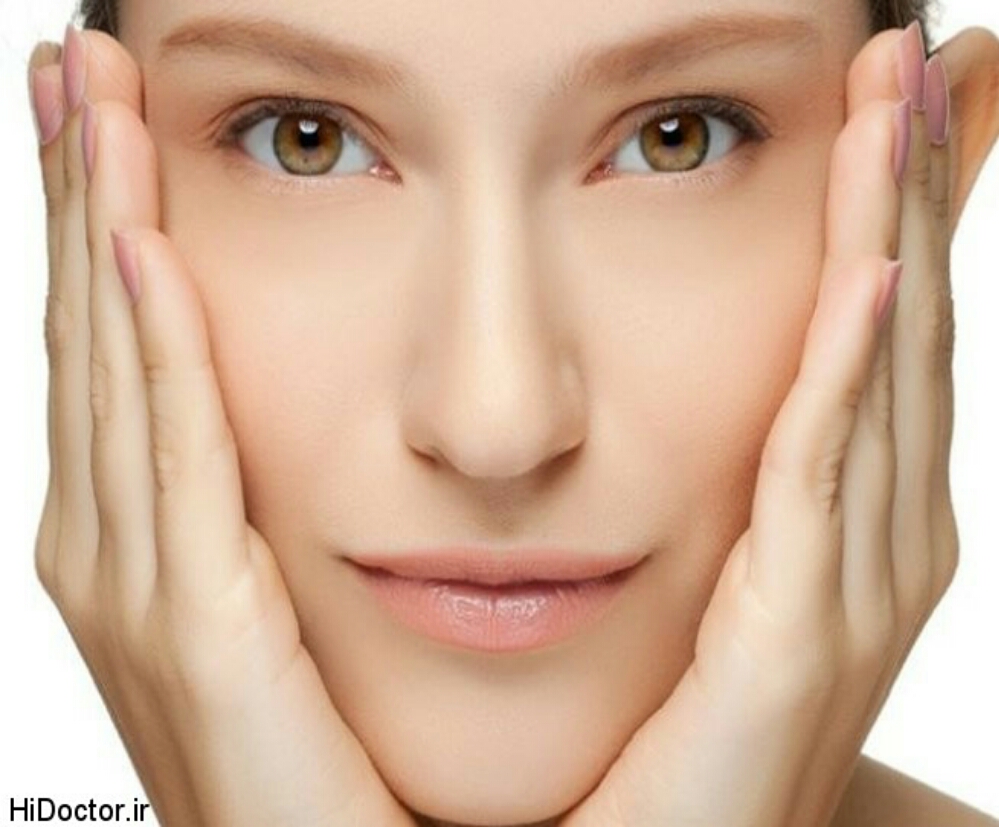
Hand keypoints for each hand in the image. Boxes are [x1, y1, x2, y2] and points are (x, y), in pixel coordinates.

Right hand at [30, 25, 414, 826]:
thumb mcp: (286, 591)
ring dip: (96, 233)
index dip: (105, 223)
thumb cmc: (327, 749)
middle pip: (94, 335)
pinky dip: (153, 357)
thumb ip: (262, 499)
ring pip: (112, 373)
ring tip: (86, 105)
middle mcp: (121, 549)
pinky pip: (170, 463)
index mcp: (150, 537)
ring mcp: (140, 590)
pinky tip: (144, 256)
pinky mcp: (193, 632)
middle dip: (77, 195)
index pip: (122, 347)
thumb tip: (290, 411)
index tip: (108, 114)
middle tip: (73, 63)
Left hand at [560, 24, 998, 826]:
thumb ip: (734, 486)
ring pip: (883, 376)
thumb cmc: (677, 729)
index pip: (878, 336)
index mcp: (851, 524)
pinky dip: (852, 368)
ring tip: (906, 106)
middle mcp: (876, 541)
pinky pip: (826, 471)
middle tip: (923, 58)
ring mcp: (850, 587)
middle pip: (902, 331)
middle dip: (917, 189)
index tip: (896, 102)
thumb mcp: (713, 577)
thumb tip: (715, 404)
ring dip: (897, 233)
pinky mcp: (795, 631)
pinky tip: (869, 272)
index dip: (896, 211)